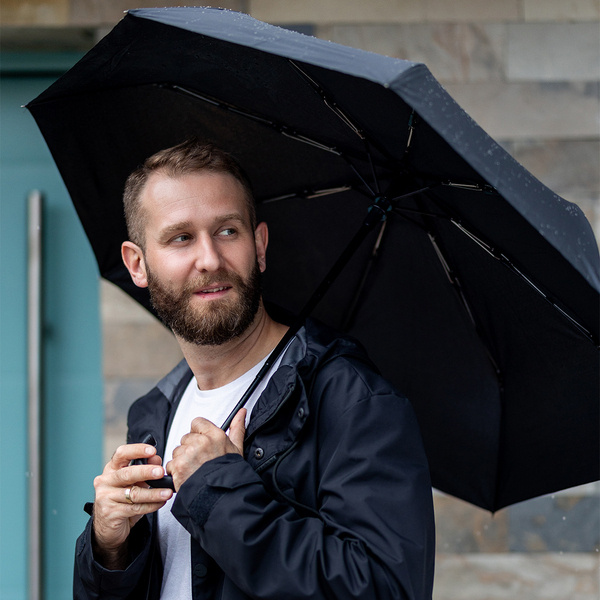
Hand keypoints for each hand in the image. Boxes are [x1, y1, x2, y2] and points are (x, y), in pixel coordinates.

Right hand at [92, 443, 172, 568]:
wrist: (107, 526)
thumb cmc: (121, 500)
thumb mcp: (133, 482)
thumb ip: (144, 469)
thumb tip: (156, 458)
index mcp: (111, 469)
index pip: (121, 454)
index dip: (137, 450)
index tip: (152, 451)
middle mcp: (106, 481)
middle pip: (127, 473)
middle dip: (146, 472)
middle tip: (160, 472)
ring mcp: (106, 497)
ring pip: (133, 493)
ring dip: (153, 493)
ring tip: (167, 492)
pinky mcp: (110, 513)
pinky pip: (135, 508)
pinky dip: (150, 506)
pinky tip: (160, 503)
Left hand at [166, 408, 245, 491]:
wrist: (222, 496)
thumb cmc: (229, 474)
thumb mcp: (237, 448)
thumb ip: (237, 428)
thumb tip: (241, 412)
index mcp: (215, 435)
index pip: (197, 423)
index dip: (198, 434)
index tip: (201, 444)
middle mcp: (201, 442)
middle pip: (186, 438)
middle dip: (190, 449)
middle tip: (200, 462)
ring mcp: (188, 454)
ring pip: (177, 451)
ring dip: (182, 460)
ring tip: (194, 470)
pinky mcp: (178, 466)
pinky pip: (171, 464)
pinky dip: (176, 471)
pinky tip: (188, 476)